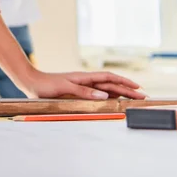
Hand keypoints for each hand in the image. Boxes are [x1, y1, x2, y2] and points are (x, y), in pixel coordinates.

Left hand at [23, 70, 146, 99]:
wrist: (32, 83)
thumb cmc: (47, 85)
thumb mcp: (66, 87)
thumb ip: (85, 91)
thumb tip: (105, 94)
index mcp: (85, 77)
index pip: (109, 78)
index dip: (124, 82)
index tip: (138, 88)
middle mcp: (86, 80)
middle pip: (111, 84)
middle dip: (127, 89)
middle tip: (143, 96)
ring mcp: (83, 85)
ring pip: (106, 88)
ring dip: (120, 92)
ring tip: (133, 97)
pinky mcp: (78, 91)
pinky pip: (98, 93)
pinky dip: (109, 95)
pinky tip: (114, 99)